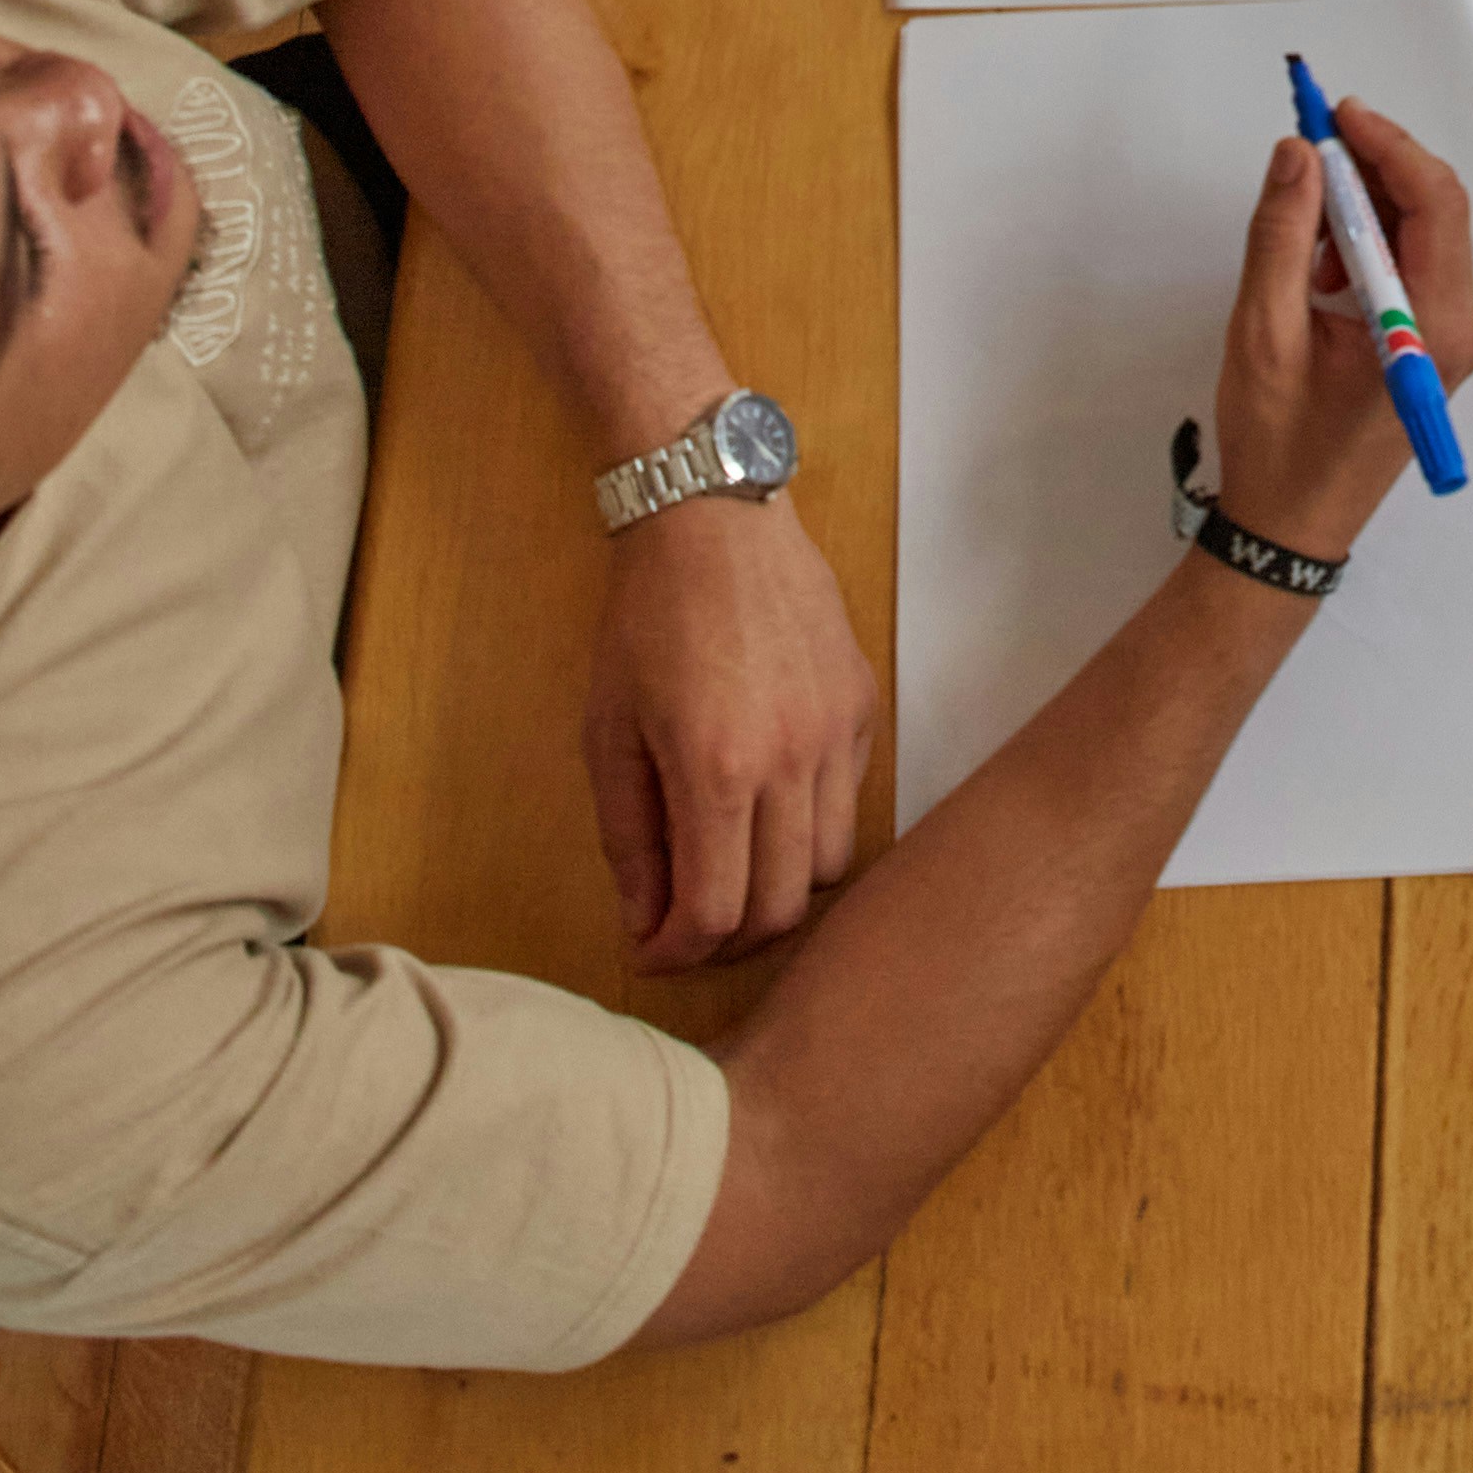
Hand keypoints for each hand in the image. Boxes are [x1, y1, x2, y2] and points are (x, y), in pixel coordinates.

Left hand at [584, 491, 878, 967]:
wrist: (715, 519)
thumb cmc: (645, 620)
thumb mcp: (609, 732)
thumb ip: (629, 838)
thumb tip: (645, 923)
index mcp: (716, 769)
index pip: (715, 913)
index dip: (679, 953)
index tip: (651, 951)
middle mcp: (791, 759)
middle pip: (780, 907)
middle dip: (727, 938)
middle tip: (688, 924)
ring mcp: (837, 733)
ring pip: (830, 866)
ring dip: (778, 890)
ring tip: (733, 869)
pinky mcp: (863, 706)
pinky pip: (851, 803)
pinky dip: (812, 829)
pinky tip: (769, 803)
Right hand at [1207, 99, 1472, 568]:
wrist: (1288, 530)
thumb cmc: (1277, 445)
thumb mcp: (1265, 333)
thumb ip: (1282, 235)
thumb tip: (1298, 152)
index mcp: (1430, 328)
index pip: (1433, 204)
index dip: (1386, 146)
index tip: (1333, 113)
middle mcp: (1455, 329)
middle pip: (1434, 212)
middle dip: (1372, 169)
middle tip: (1311, 146)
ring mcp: (1444, 340)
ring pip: (1420, 236)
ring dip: (1364, 212)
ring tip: (1303, 241)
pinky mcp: (1424, 347)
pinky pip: (1407, 269)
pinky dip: (1364, 248)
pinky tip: (1316, 274)